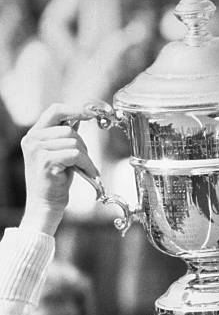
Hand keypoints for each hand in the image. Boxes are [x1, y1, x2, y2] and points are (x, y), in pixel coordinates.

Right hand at [20, 104, 98, 235]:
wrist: (45, 204)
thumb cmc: (54, 181)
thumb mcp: (60, 153)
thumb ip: (65, 136)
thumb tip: (78, 118)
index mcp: (34, 135)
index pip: (54, 111)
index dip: (74, 110)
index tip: (89, 114)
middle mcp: (32, 139)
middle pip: (69, 129)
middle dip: (83, 145)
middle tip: (85, 161)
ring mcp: (37, 150)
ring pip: (74, 142)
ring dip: (86, 157)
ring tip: (86, 169)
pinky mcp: (46, 161)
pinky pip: (75, 155)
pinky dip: (86, 164)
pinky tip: (88, 173)